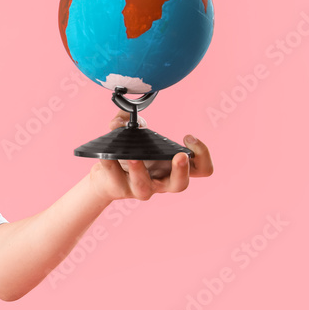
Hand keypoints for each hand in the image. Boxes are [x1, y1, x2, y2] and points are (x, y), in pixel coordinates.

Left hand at [88, 109, 213, 203]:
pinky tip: (106, 154)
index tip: (188, 137)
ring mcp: (141, 188)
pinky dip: (110, 164)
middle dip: (182, 170)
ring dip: (139, 170)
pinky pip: (115, 179)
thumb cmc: (130, 155)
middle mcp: (162, 182)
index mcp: (174, 168)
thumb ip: (131, 122)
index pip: (202, 169)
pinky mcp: (120, 189)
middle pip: (181, 185)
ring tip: (133, 157)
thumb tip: (124, 119)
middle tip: (180, 156)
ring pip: (145, 188)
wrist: (105, 177)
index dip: (203, 155)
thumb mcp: (136, 137)